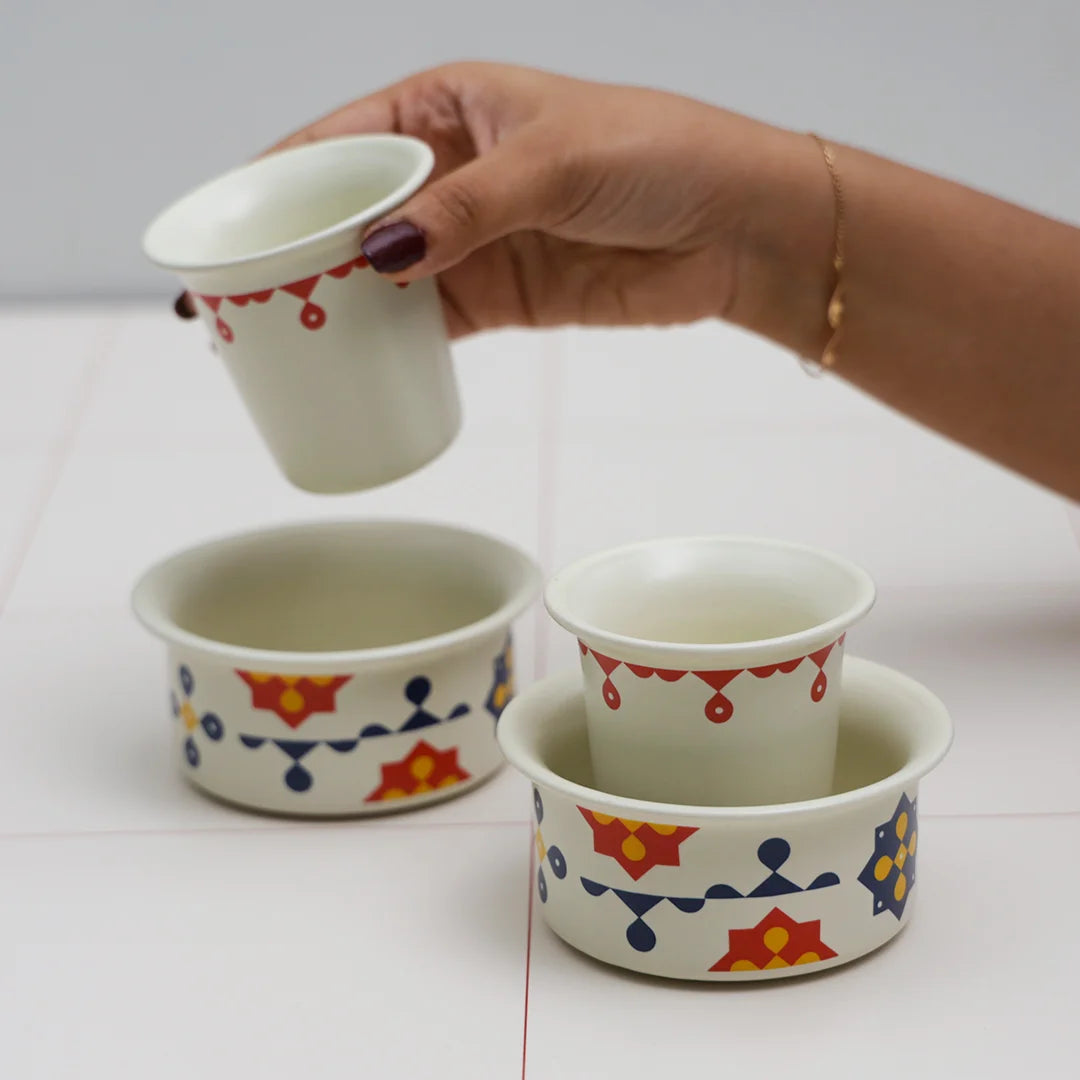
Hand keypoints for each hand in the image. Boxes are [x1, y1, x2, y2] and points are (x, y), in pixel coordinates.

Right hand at [262, 62, 827, 340]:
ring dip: (333, 303)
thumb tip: (381, 253)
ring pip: (380, 273)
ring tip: (275, 337)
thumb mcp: (552, 163)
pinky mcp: (499, 296)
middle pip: (347, 212)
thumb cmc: (656, 157)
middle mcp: (449, 172)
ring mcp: (471, 239)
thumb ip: (467, 207)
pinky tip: (350, 359)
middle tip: (236, 298)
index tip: (226, 225)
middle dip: (293, 251)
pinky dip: (390, 341)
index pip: (340, 140)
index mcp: (449, 107)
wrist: (733, 227)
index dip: (277, 182)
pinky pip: (427, 322)